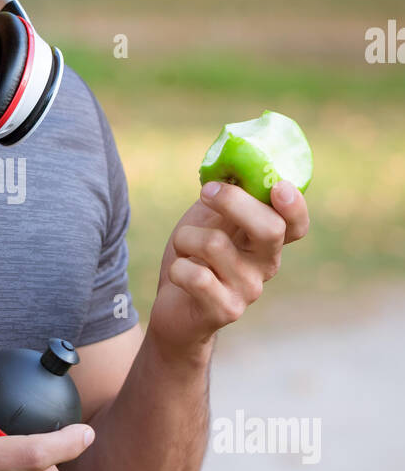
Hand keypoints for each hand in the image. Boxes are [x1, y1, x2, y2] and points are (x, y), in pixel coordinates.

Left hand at [149, 179, 309, 358]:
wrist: (174, 310)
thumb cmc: (194, 257)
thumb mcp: (210, 220)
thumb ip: (227, 198)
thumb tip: (232, 160)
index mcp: (267, 240)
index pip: (296, 224)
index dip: (294, 206)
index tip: (278, 186)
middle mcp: (265, 265)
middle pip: (269, 228)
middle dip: (234, 201)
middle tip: (207, 192)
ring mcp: (248, 290)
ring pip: (215, 244)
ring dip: (186, 237)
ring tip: (183, 247)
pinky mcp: (225, 310)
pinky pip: (196, 276)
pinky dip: (178, 268)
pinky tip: (180, 275)